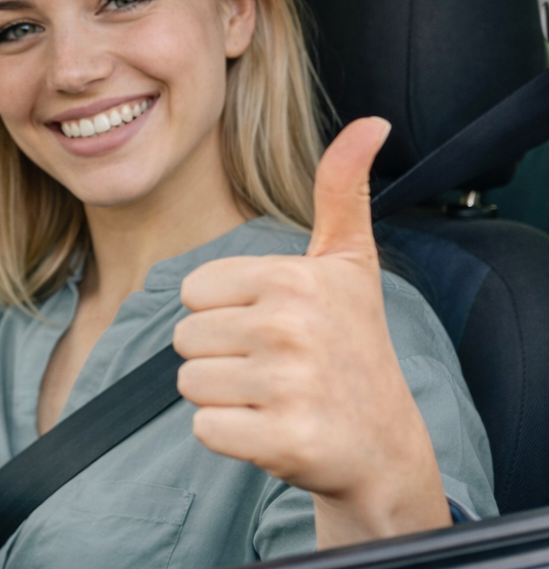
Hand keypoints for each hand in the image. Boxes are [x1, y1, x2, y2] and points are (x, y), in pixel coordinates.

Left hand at [175, 117, 449, 547]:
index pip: (192, 291)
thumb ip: (342, 191)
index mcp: (293, 279)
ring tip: (274, 396)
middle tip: (276, 367)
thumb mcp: (349, 263)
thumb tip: (370, 123)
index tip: (275, 326)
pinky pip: (204, 428)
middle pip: (183, 337)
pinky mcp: (282, 440)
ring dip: (223, 396)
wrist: (384, 445)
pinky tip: (272, 429)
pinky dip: (229, 436)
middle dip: (220, 355)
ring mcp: (288, 386)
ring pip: (189, 382)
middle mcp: (290, 327)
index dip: (224, 312)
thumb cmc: (353, 346)